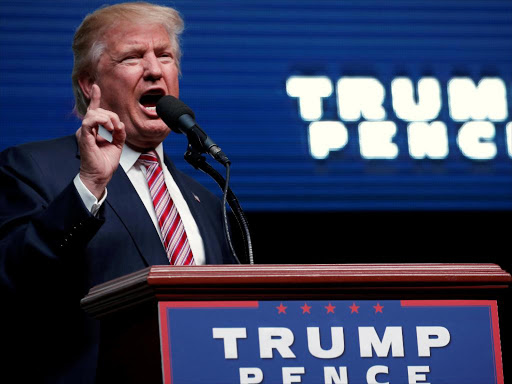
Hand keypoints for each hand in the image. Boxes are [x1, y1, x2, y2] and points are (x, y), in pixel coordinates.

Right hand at [77, 84, 125, 198]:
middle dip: (112, 115)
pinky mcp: (84, 137)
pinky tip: (108, 127)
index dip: (95, 98)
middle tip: (118, 127)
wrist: (100, 175)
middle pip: (98, 111)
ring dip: (107, 117)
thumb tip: (120, 124)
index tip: (97, 87)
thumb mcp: (117, 145)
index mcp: (94, 130)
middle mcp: (88, 129)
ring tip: (113, 128)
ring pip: (93, 113)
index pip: (94, 111)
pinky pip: (89, 121)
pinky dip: (100, 120)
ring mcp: (85, 132)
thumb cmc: (105, 163)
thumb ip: (119, 133)